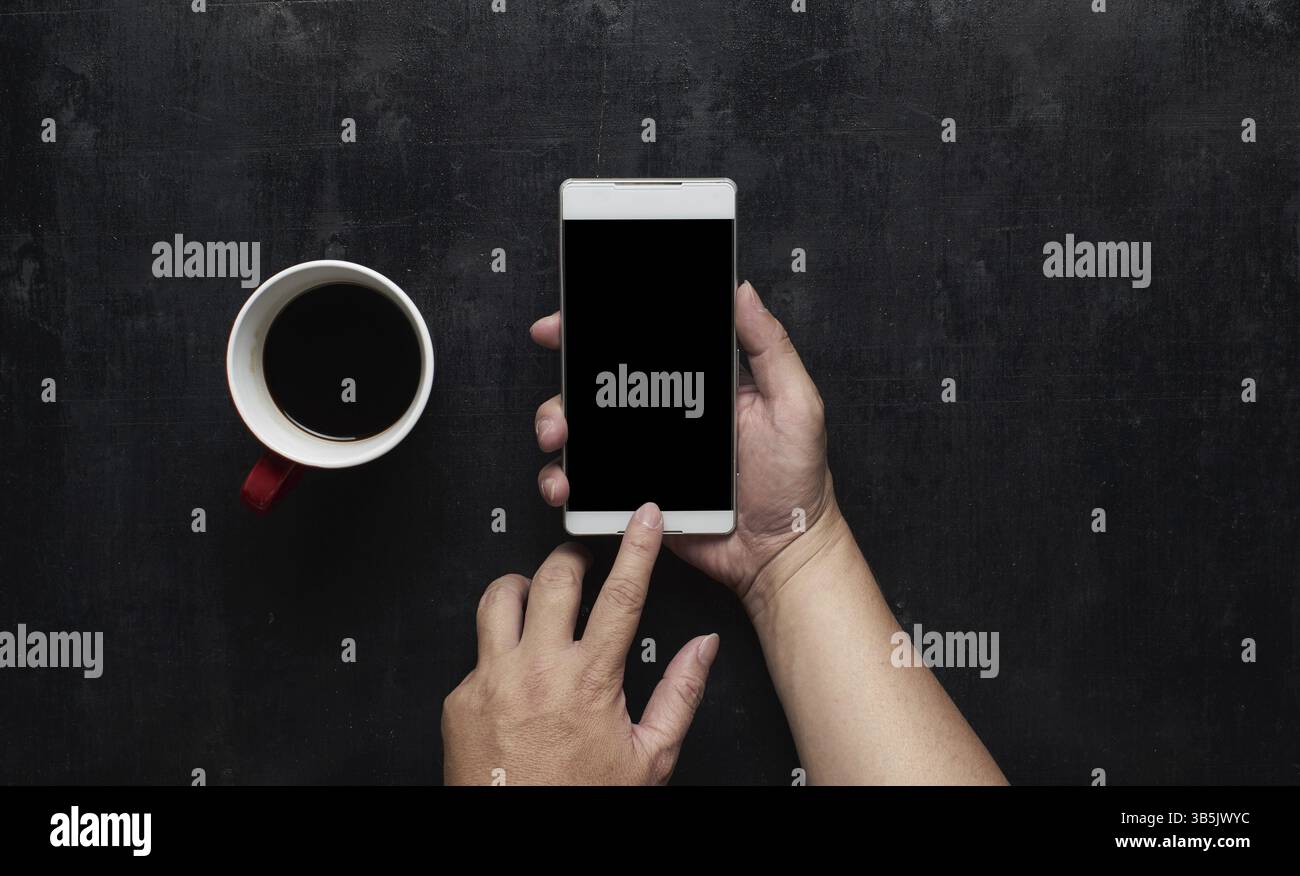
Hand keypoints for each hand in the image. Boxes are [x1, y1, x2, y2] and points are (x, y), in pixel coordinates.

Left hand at [441, 502, 718, 784]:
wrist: (521, 843)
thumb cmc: (583, 804)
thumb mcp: (649, 758)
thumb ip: (680, 693)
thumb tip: (703, 649)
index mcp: (589, 681)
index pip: (621, 593)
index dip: (638, 546)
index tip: (644, 517)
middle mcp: (536, 672)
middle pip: (551, 576)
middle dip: (572, 556)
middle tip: (583, 562)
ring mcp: (491, 681)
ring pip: (498, 597)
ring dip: (523, 588)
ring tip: (539, 600)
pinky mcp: (459, 699)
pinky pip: (477, 652)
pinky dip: (499, 651)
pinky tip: (516, 676)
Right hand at [530, 281, 843, 618]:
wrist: (781, 552)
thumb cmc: (796, 482)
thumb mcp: (795, 403)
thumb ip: (769, 347)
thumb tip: (742, 292)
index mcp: (699, 384)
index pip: (641, 346)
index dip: (597, 330)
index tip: (566, 323)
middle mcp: (664, 415)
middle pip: (598, 385)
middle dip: (564, 382)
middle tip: (562, 396)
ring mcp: (643, 454)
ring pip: (581, 430)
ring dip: (556, 425)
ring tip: (560, 438)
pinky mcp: (632, 493)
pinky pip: (586, 482)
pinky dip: (563, 479)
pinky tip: (568, 484)